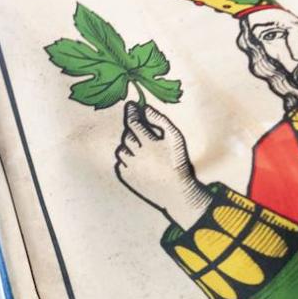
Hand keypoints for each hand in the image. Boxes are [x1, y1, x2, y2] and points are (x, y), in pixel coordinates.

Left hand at [113, 102, 213, 228]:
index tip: (131, 105)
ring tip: (145, 153)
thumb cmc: (177, 162)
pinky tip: (142, 164)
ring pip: (121, 149)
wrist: (174, 193)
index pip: (133, 122)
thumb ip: (160, 121)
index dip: (131, 112)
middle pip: (127, 135)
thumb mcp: (175, 138)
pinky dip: (128, 160)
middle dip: (133, 132)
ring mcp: (128, 167)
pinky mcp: (124, 176)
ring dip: (130, 147)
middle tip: (144, 135)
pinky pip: (120, 162)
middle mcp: (135, 155)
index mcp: (148, 143)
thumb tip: (145, 108)